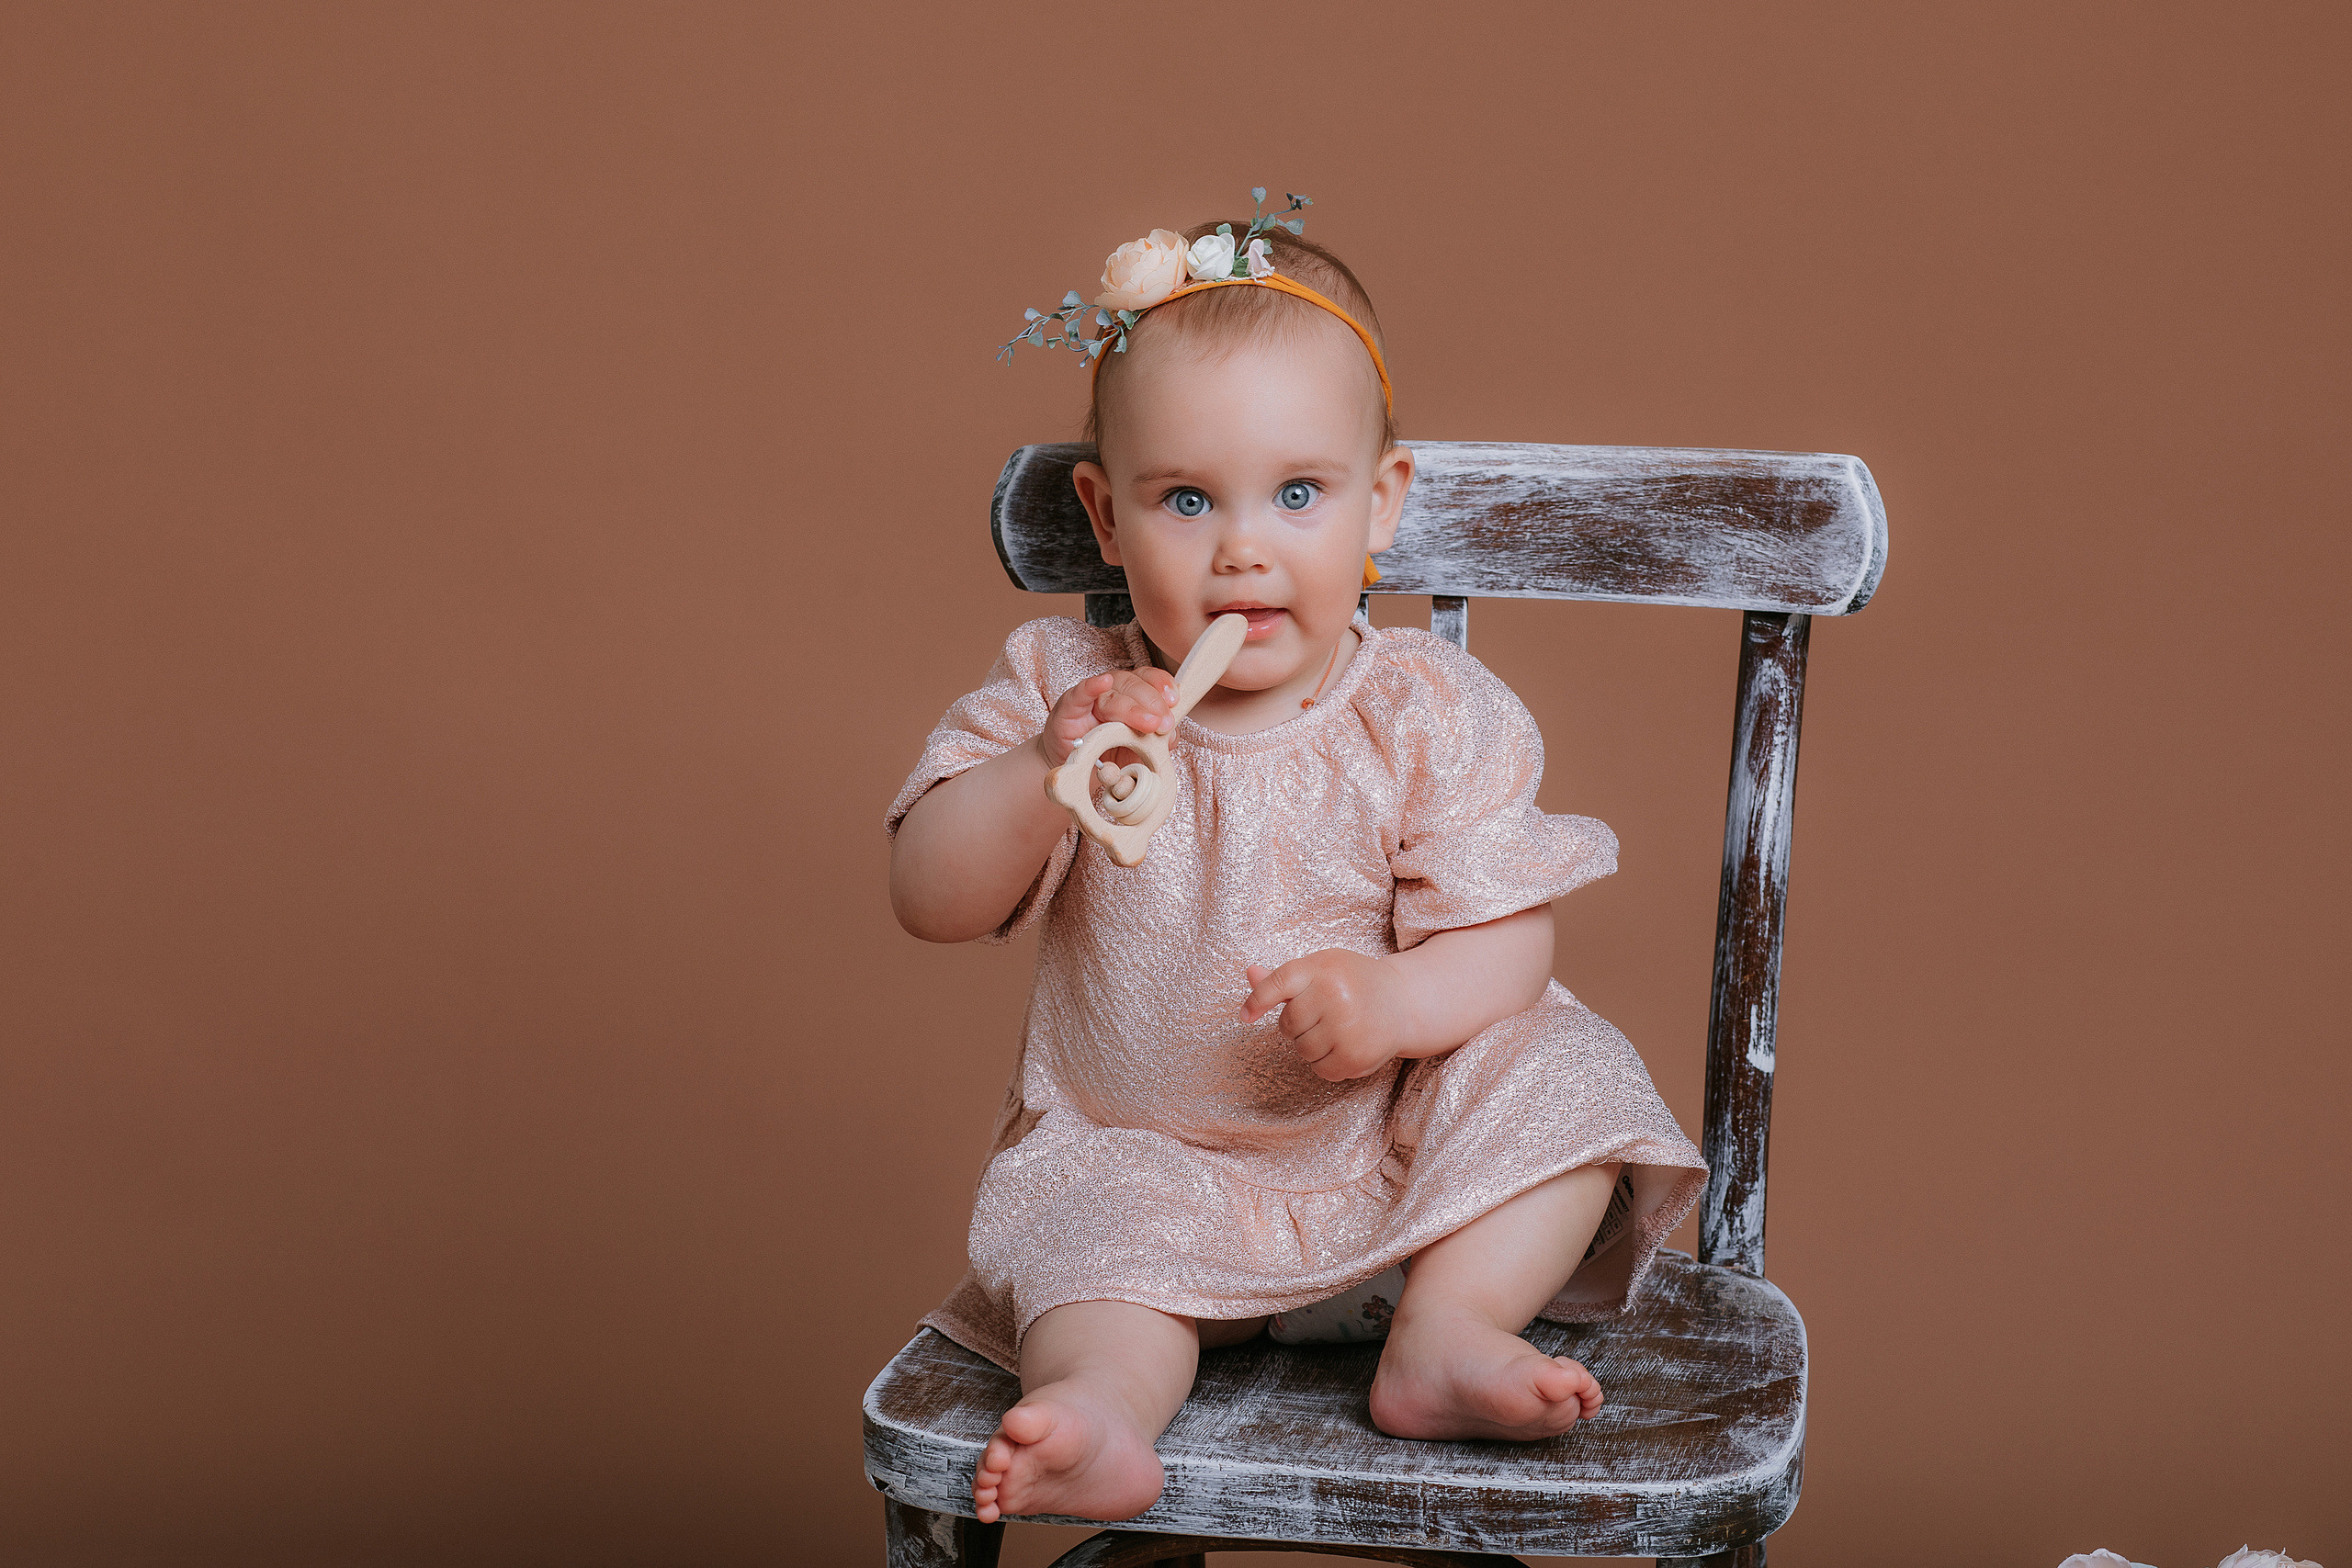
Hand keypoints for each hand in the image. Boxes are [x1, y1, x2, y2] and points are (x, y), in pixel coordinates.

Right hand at [1036, 668, 1179, 767]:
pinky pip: (1080, 693)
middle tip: (1164, 723)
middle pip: (1133, 685)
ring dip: (1132, 706)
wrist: (1074, 769)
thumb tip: (1171, 735)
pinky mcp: (1068, 708)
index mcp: (1132, 695)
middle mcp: (1112, 692)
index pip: (1149, 680)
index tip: (1175, 701)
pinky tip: (1102, 682)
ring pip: (1112, 693)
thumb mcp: (1137, 749)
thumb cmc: (1107, 754)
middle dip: (1152, 702)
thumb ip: (1156, 740)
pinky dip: (1091, 686)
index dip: (1162, 685)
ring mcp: (1090, 700)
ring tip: (1148, 722)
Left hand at [1241, 950, 1411, 1081]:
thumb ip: (1283, 978)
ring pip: (1302, 1050)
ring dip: (1311, 1045)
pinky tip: (1343, 1046)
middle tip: (1321, 1015)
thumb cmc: (1353, 982)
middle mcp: (1335, 995)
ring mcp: (1347, 1027)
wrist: (1403, 1001)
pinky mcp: (1356, 1055)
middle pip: (1288, 1024)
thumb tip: (1250, 973)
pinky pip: (1320, 1069)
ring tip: (1335, 1029)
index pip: (1278, 984)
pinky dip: (1325, 1063)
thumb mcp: (1321, 969)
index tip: (1246, 1016)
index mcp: (1322, 969)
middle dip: (1297, 1025)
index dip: (1257, 1001)